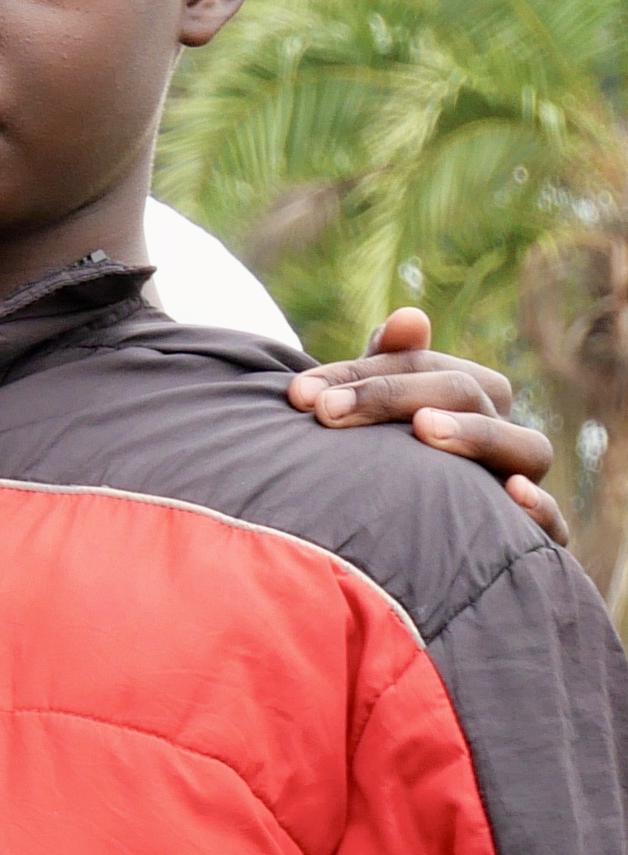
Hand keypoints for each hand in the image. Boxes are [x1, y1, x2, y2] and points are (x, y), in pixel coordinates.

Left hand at [291, 306, 568, 539]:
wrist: (386, 538)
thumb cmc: (376, 460)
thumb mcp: (369, 410)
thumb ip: (383, 363)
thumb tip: (410, 316)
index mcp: (466, 395)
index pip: (422, 364)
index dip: (362, 373)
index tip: (299, 393)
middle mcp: (499, 433)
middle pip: (467, 393)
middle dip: (393, 395)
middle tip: (328, 410)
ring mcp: (518, 479)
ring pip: (526, 447)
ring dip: (476, 434)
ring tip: (426, 428)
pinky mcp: (530, 534)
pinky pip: (554, 523)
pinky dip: (540, 508)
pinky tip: (511, 494)